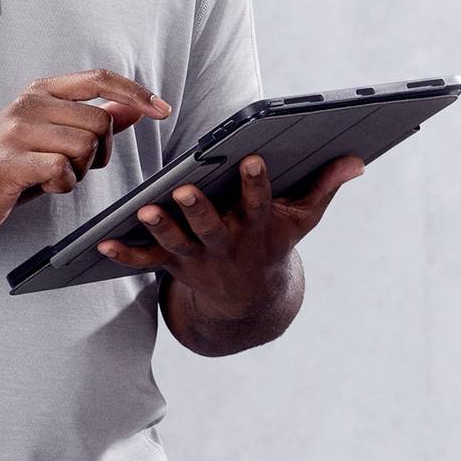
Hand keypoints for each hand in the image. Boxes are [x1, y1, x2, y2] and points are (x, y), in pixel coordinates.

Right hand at [0, 70, 169, 235]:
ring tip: (56, 175)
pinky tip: (46, 186)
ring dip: (80, 171)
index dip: (135, 92)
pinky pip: (62, 169)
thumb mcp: (54, 135)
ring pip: (85, 146)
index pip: (99, 79)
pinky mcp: (9, 161)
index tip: (163, 109)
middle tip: (78, 166)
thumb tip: (133, 108)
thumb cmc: (10, 164)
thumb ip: (91, 119)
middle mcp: (29, 104)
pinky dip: (63, 184)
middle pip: (100, 121)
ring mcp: (16, 130)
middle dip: (101, 151)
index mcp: (41, 91)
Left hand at [95, 153, 363, 318]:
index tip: (251, 159)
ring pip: (177, 244)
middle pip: (212, 227)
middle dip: (199, 210)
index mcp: (260, 228)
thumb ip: (326, 186)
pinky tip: (103, 244)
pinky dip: (125, 255)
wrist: (251, 301)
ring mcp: (200, 258)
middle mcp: (228, 244)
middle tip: (186, 191)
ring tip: (145, 210)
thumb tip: (358, 159)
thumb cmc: (276, 243)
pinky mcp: (175, 266)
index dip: (256, 183)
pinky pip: (147, 262)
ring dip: (161, 228)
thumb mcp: (304, 220)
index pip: (259, 203)